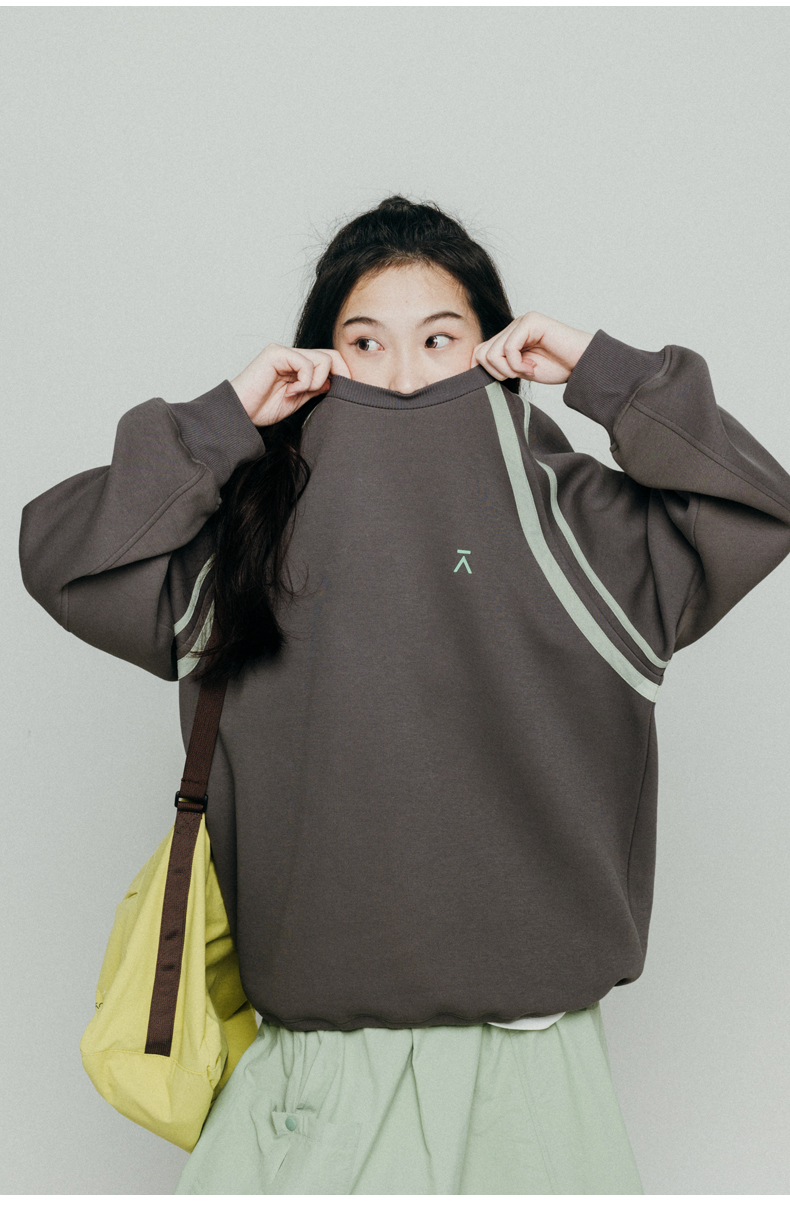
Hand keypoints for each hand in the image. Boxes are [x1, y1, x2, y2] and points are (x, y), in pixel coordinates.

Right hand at [230, 343, 350, 426]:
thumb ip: (314, 388)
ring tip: (296, 394)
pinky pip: (306, 363)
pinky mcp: (276, 353)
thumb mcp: (297, 400)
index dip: (343, 374)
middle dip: (339, 375)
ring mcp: (284, 352)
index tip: (347, 391)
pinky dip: (304, 382)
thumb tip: (334, 381)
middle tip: (330, 393)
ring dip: (315, 382)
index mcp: (298, 365)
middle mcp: (292, 355)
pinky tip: (289, 392)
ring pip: (323, 359)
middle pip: (331, 356)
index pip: (330, 361)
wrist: (240, 414)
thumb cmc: (262, 409)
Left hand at [471, 312, 593, 384]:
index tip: (510, 378)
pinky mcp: (531, 322)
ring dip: (509, 369)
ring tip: (528, 370)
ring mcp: (521, 322)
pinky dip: (517, 365)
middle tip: (519, 374)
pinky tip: (533, 367)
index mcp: (509, 337)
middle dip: (498, 372)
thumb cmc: (557, 367)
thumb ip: (501, 365)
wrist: (582, 365)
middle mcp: (512, 327)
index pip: (479, 353)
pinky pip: (508, 348)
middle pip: (481, 353)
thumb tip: (472, 367)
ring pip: (492, 352)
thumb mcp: (521, 370)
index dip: (488, 372)